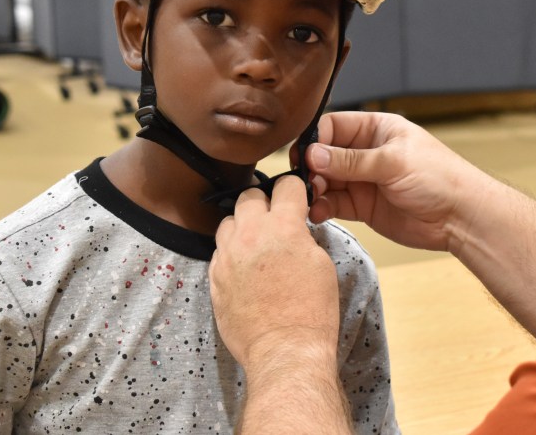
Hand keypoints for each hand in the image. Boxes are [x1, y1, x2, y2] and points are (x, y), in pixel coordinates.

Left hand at [210, 175, 340, 369]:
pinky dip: (232, 254)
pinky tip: (246, 270)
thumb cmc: (311, 311)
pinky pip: (219, 252)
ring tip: (256, 246)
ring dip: (243, 227)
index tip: (295, 198)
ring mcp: (227, 256)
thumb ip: (302, 236)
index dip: (293, 190)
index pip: (285, 184)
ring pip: (228, 222)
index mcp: (283, 226)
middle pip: (249, 196)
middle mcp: (250, 234)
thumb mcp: (321, 264)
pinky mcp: (215, 277)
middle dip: (263, 204)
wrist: (285, 350)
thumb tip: (294, 229)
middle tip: (274, 220)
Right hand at [301, 111, 493, 253]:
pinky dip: (322, 208)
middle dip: (312, 167)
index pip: (333, 126)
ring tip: (311, 198)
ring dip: (314, 189)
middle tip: (306, 180)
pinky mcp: (363, 206)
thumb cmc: (440, 178)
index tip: (305, 156)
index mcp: (376, 129)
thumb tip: (314, 154)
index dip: (315, 139)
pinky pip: (334, 204)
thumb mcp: (393, 162)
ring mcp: (364, 180)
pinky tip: (318, 212)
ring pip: (326, 181)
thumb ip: (352, 161)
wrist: (461, 217)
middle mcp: (367, 153)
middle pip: (325, 154)